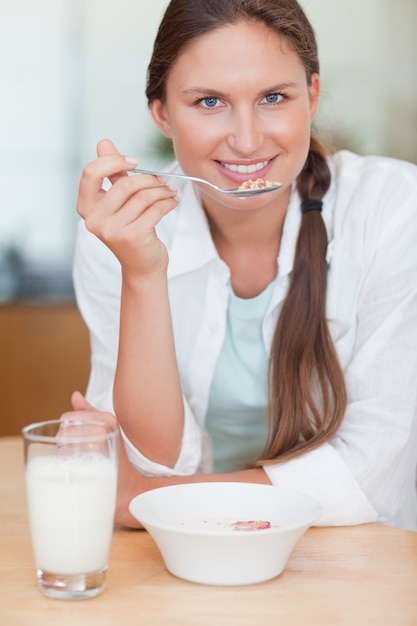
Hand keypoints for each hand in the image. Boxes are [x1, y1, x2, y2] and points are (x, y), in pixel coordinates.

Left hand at [62, 391, 146, 527]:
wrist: (131, 491)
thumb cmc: (117, 463)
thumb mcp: (106, 433)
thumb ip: (89, 413)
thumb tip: (75, 395)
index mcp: (108, 418)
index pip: (67, 418)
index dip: (66, 432)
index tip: (78, 444)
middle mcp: (104, 426)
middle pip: (62, 432)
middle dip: (64, 446)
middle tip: (81, 458)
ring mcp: (99, 441)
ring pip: (61, 446)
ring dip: (64, 459)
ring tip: (82, 467)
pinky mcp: (94, 458)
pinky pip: (65, 458)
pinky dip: (67, 468)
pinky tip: (81, 475)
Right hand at [76, 139, 177, 279]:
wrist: (142, 266)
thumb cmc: (131, 230)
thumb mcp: (119, 202)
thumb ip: (112, 174)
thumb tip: (103, 142)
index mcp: (86, 207)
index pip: (91, 173)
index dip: (114, 161)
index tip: (134, 161)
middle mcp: (94, 220)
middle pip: (124, 184)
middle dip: (149, 179)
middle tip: (163, 180)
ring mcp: (112, 230)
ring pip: (143, 196)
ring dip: (162, 190)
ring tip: (170, 191)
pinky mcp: (133, 236)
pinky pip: (155, 208)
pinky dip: (168, 202)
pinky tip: (172, 201)